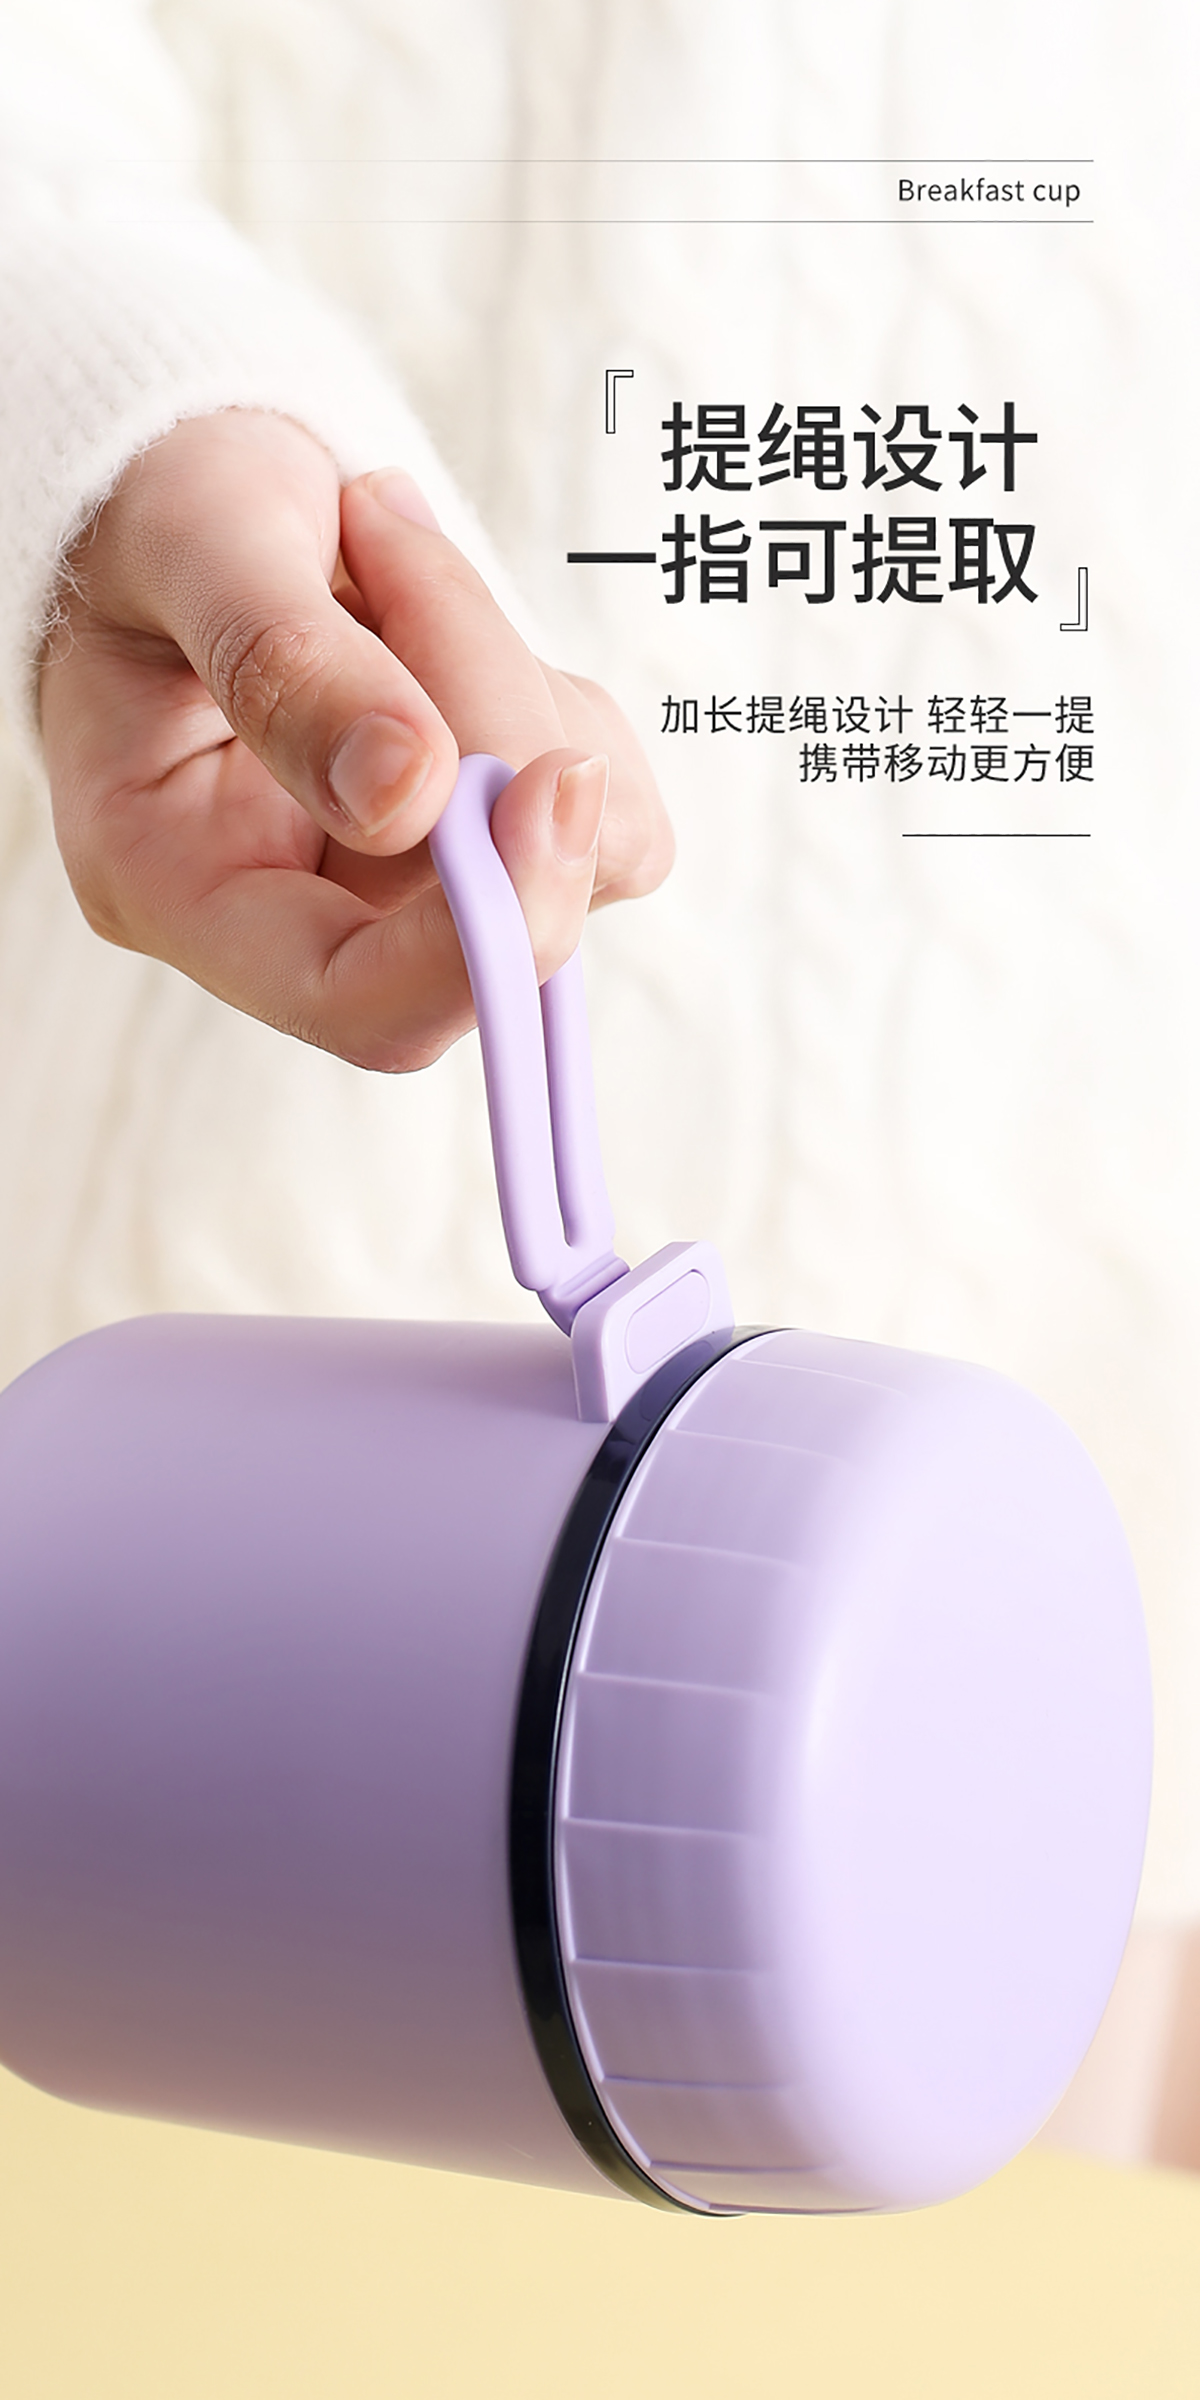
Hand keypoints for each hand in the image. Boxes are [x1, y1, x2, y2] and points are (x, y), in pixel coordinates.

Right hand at [40, 410, 671, 1069]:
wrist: (195, 486)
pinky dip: (552, 687)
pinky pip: (611, 805)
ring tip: (377, 549)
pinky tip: (435, 608)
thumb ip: (286, 664)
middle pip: (491, 935)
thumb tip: (410, 791)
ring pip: (580, 859)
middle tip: (398, 558)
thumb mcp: (190, 542)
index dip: (474, 937)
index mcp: (181, 889)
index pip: (358, 1005)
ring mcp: (418, 891)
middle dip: (503, 743)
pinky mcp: (502, 842)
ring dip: (517, 681)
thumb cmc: (157, 515)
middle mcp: (307, 919)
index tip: (552, 781)